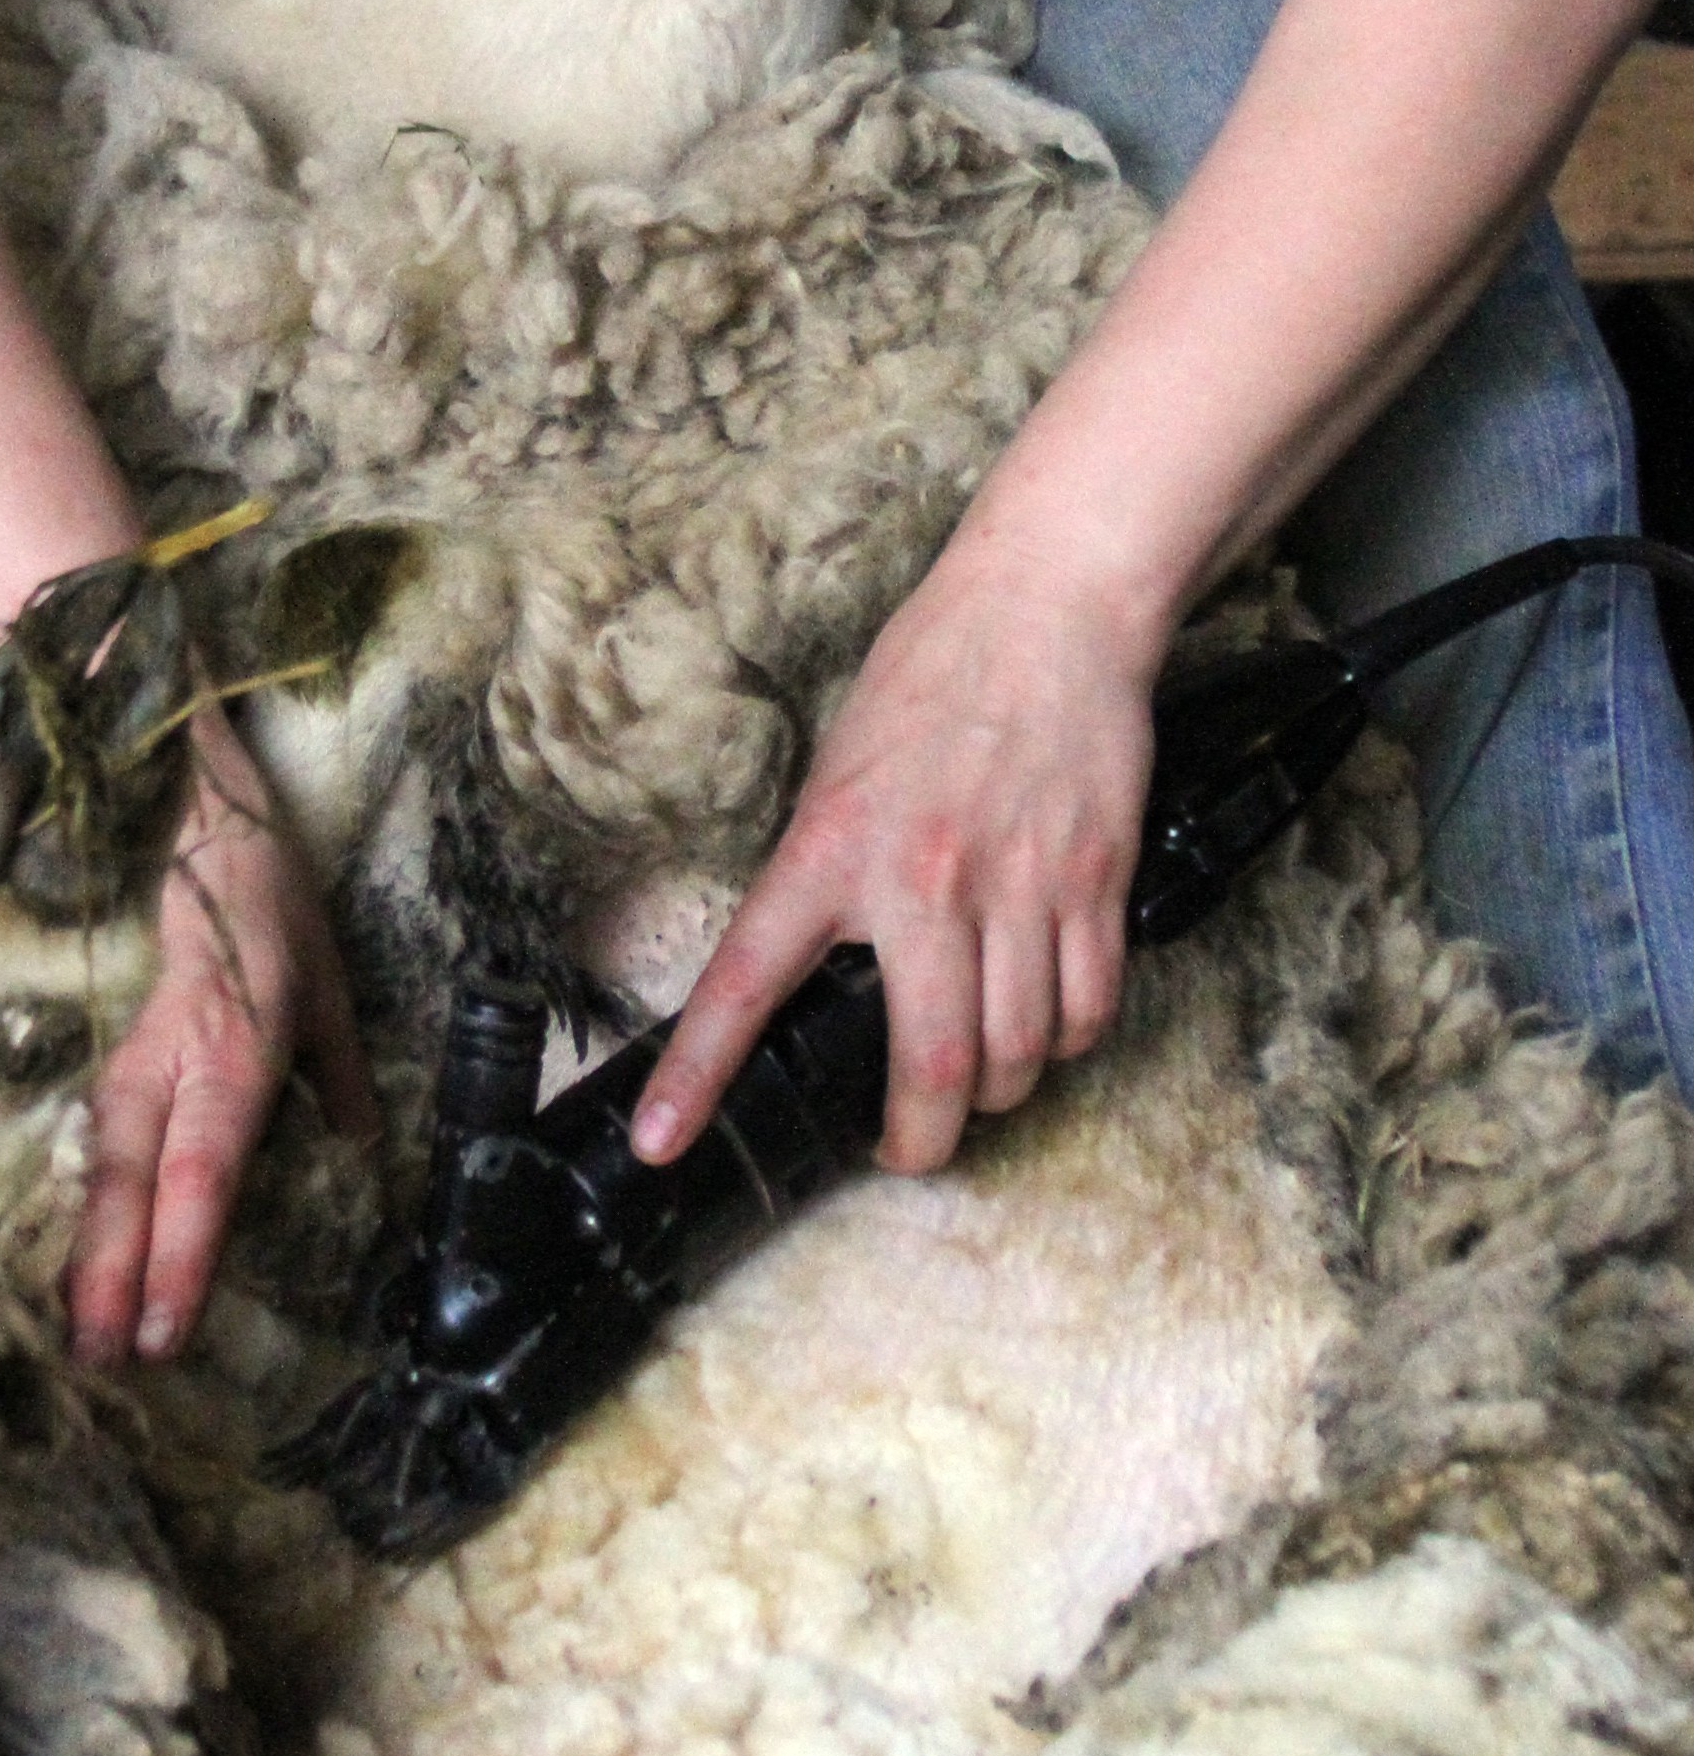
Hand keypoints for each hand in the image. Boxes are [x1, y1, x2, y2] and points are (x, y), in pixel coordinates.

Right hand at [68, 713, 377, 1361]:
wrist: (177, 797)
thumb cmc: (264, 889)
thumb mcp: (329, 978)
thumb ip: (340, 1073)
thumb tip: (362, 1156)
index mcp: (234, 1042)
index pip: (206, 1165)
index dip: (183, 1250)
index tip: (165, 1330)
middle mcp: (168, 1054)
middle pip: (132, 1177)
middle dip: (112, 1272)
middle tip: (98, 1364)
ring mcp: (116, 1040)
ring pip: (92, 1156)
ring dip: (79, 1242)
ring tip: (63, 1328)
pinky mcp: (85, 1028)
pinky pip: (73, 1122)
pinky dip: (63, 1186)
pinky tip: (46, 1241)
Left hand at [629, 536, 1163, 1174]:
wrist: (1046, 606)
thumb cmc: (932, 675)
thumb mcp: (839, 767)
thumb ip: (827, 866)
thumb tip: (822, 956)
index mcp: (831, 847)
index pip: (746, 980)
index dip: (697, 1074)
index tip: (661, 1141)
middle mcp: (923, 879)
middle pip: (933, 1067)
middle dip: (918, 1139)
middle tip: (905, 1148)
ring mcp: (1018, 885)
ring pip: (1019, 1054)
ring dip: (999, 1094)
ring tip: (980, 1085)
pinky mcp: (1095, 881)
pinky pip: (1088, 1009)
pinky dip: (1066, 1043)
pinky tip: (1046, 1029)